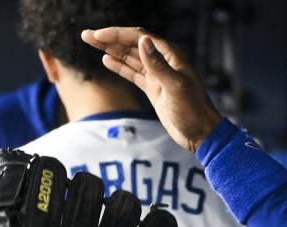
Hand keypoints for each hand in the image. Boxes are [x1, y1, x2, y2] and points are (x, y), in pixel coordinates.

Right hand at [80, 27, 222, 152]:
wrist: (199, 131)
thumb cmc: (193, 110)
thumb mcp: (174, 86)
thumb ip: (157, 64)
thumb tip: (142, 41)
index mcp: (170, 55)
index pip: (139, 38)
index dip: (117, 34)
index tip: (98, 35)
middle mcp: (162, 61)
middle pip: (131, 44)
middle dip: (109, 39)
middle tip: (87, 36)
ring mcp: (156, 74)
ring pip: (129, 57)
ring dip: (111, 50)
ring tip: (91, 43)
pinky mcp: (152, 87)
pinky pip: (132, 72)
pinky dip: (119, 66)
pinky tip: (106, 60)